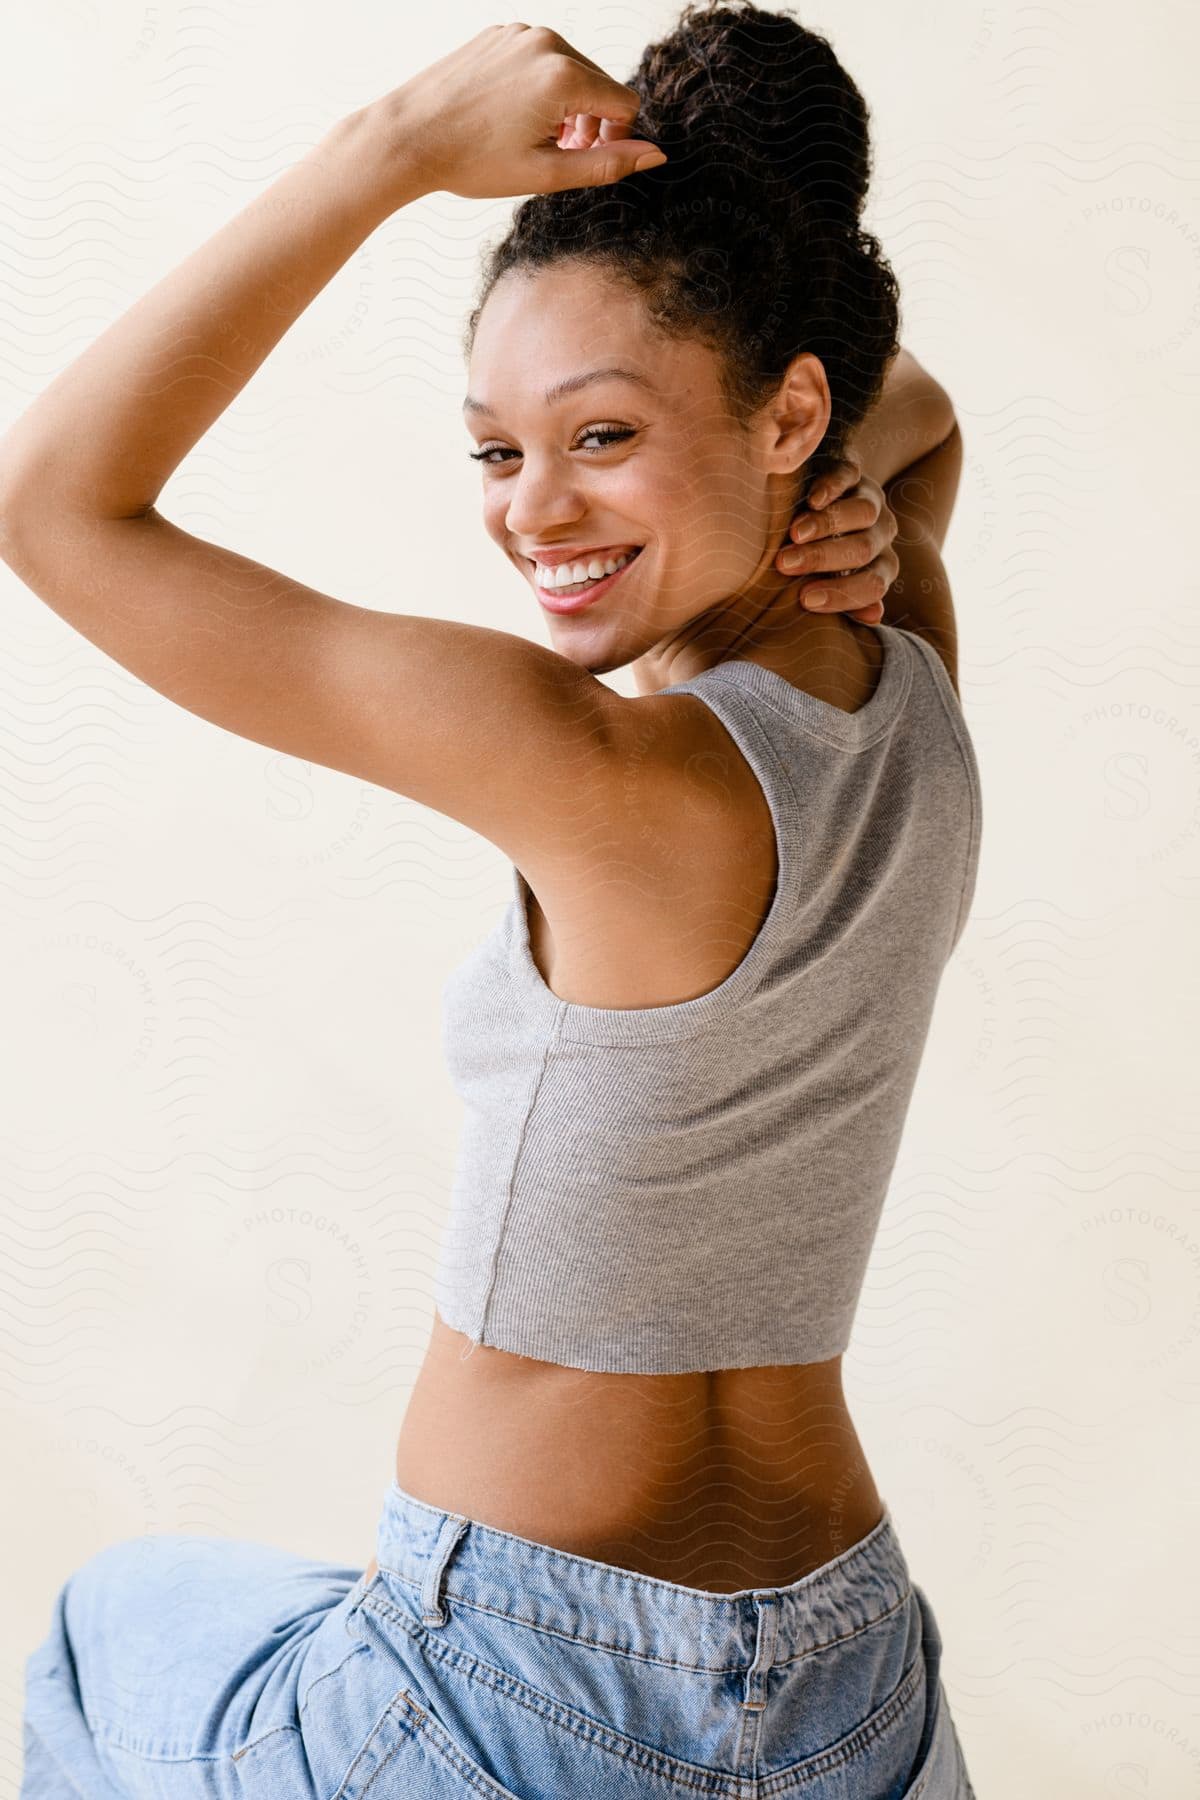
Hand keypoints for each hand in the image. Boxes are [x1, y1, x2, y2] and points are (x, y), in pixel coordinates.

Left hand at [366, 22, 666, 201]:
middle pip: (600, 83)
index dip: (616, 138)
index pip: (624, 103)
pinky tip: (512, 115)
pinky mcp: (501, 33)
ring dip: (567, 105)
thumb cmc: (471, 160)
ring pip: (572, 70)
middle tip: (558, 155)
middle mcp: (547, 42)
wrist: (409, 136)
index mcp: (563, 76)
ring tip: (534, 137)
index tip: (586, 159)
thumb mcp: (546, 173)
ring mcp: (521, 33)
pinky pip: (541, 59)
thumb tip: (655, 154)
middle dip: (591, 122)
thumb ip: (607, 164)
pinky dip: (541, 87)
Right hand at [773, 460, 898, 624]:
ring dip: (827, 524)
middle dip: (823, 558)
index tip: (805, 600)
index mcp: (881, 565)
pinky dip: (832, 488)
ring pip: (863, 513)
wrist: (826, 503)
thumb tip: (873, 617)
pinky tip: (812, 500)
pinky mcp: (852, 471)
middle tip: (784, 564)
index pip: (873, 585)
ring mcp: (871, 499)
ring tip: (794, 534)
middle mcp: (882, 533)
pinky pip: (849, 476)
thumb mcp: (834, 579)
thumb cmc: (823, 554)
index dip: (842, 594)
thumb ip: (848, 599)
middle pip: (863, 549)